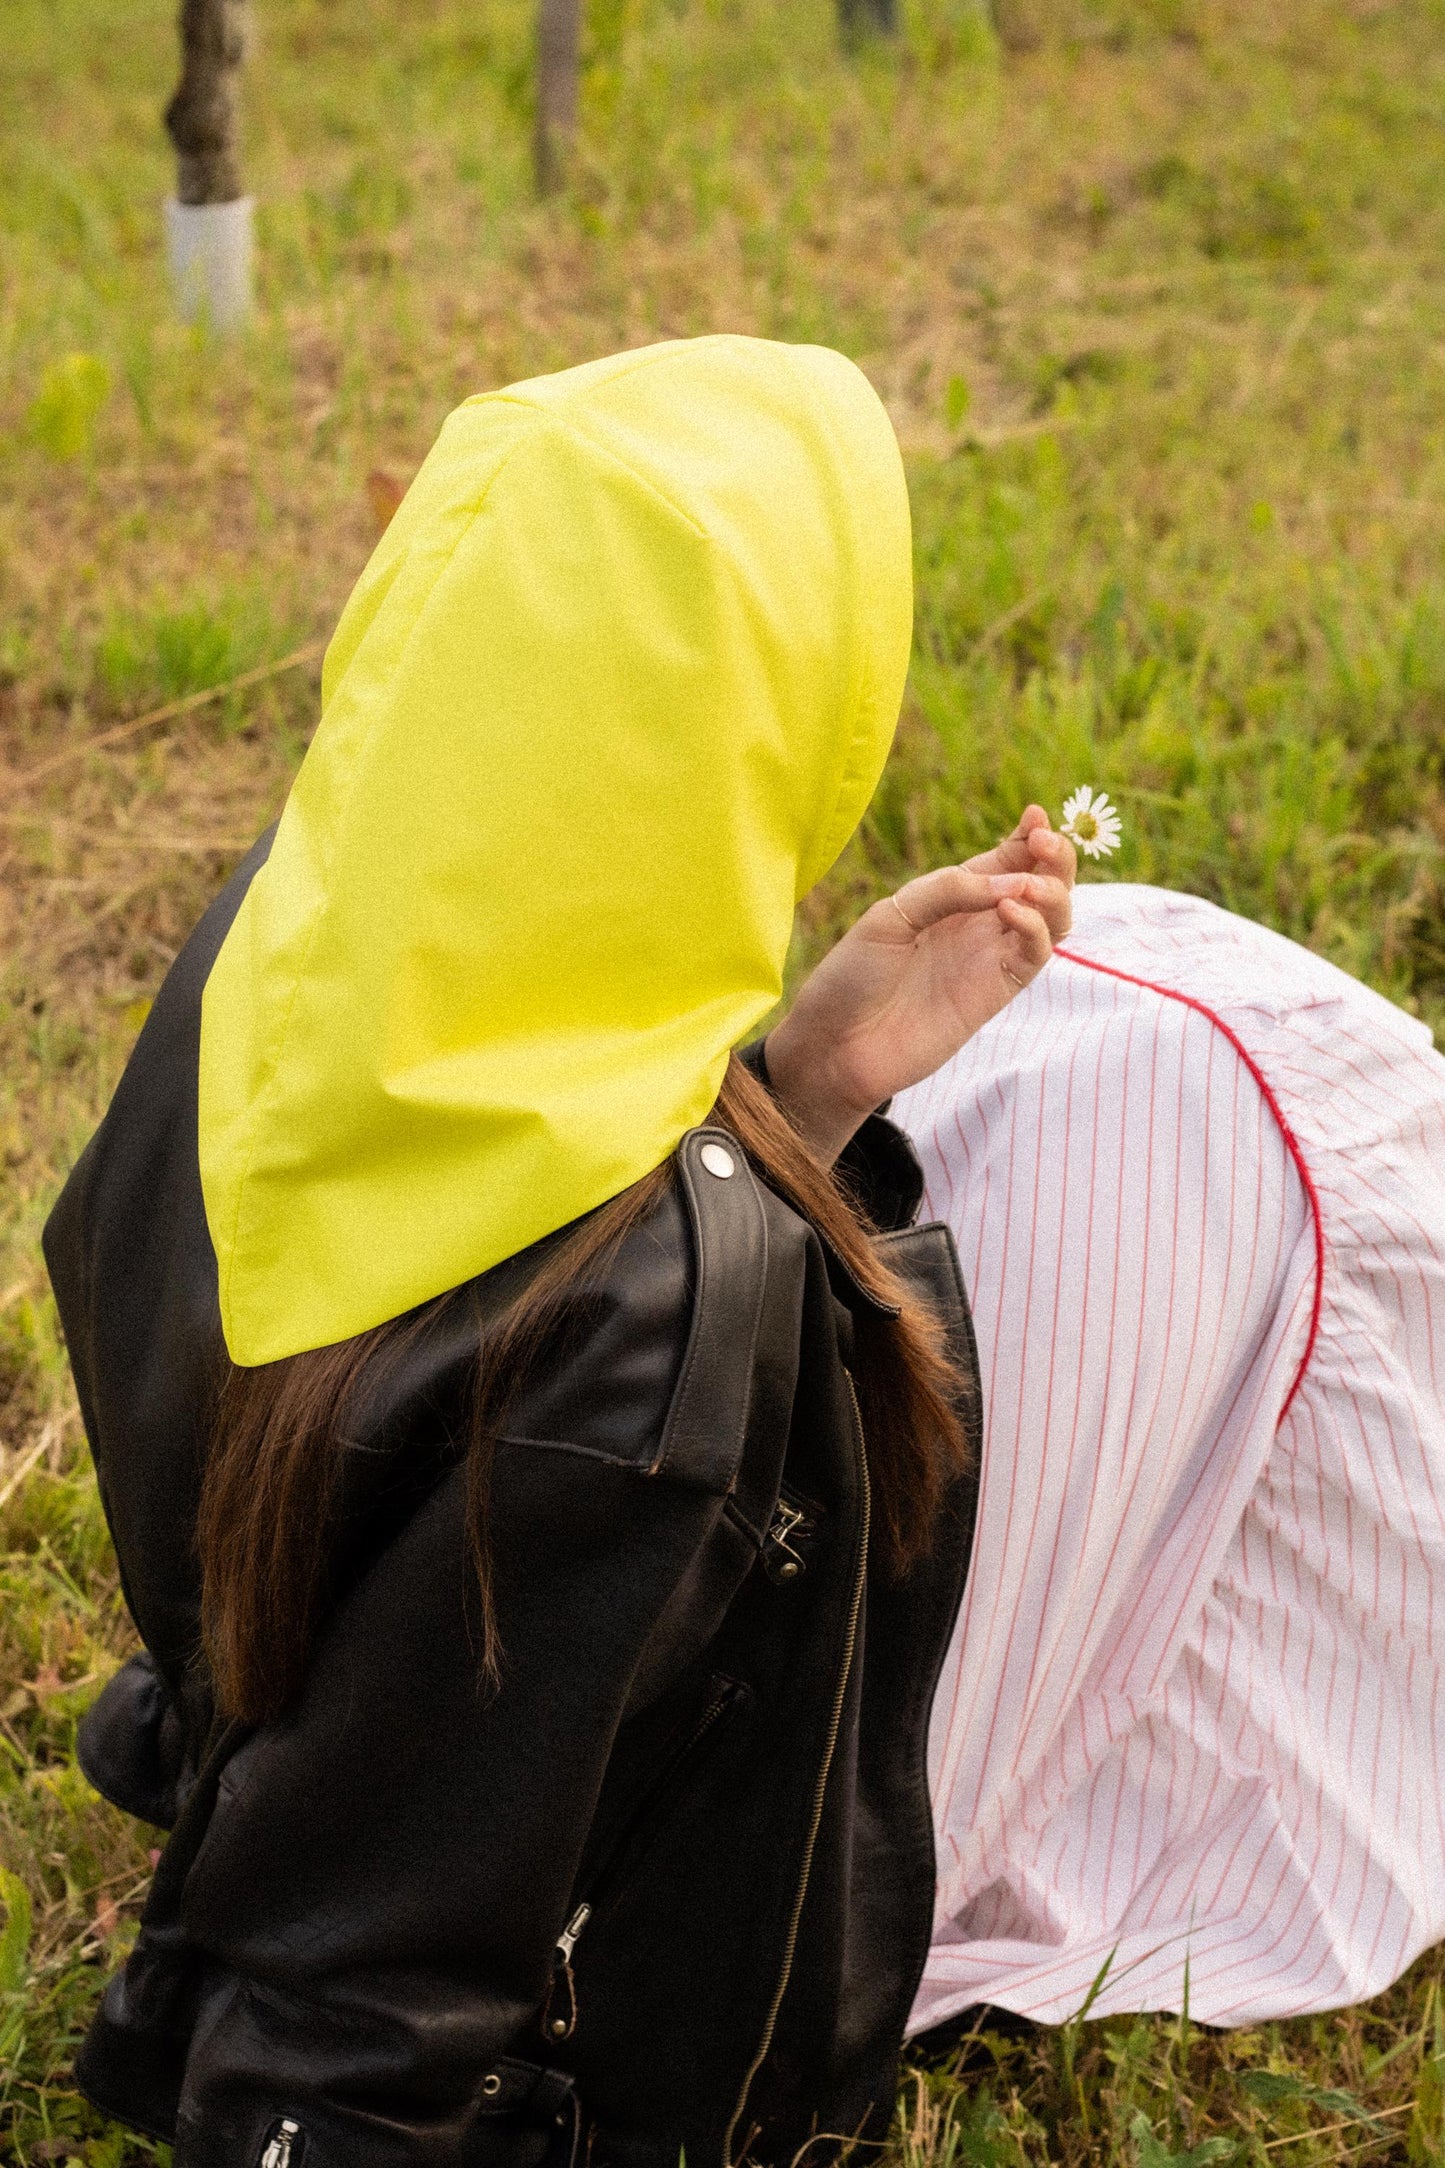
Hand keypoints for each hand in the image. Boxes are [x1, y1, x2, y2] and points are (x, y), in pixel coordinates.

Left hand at [764, 806, 1075, 1163]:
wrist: (835, 1045)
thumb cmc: (853, 977)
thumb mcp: (891, 915)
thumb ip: (948, 890)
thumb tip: (1011, 882)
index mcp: (953, 896)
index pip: (1008, 858)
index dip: (1031, 835)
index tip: (1035, 816)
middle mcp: (979, 924)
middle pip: (1043, 883)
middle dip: (1056, 858)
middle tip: (1045, 842)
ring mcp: (990, 958)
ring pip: (1053, 919)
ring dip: (1055, 893)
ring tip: (1030, 883)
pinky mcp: (996, 993)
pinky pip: (1035, 954)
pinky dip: (1034, 927)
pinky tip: (1009, 910)